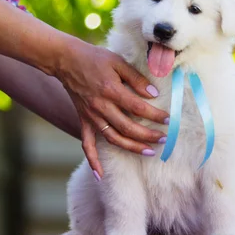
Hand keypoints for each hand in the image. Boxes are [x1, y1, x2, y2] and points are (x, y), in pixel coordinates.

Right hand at [56, 38, 168, 177]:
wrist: (66, 60)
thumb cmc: (94, 58)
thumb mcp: (118, 62)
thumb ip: (136, 78)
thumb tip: (153, 94)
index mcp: (111, 91)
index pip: (138, 108)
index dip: (155, 115)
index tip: (168, 119)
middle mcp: (101, 107)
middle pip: (128, 128)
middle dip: (148, 135)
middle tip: (164, 138)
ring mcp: (91, 116)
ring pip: (113, 139)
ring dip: (131, 148)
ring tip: (149, 151)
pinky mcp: (84, 120)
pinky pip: (87, 144)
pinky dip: (92, 161)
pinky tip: (100, 175)